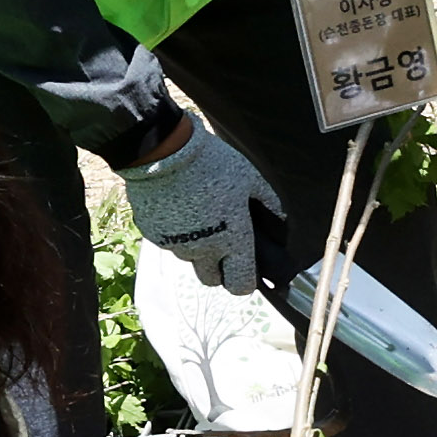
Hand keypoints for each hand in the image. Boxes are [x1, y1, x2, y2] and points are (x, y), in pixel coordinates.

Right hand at [114, 110, 283, 296]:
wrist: (165, 152)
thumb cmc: (213, 163)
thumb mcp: (250, 177)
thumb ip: (269, 201)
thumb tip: (282, 217)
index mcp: (232, 239)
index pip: (240, 285)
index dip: (244, 282)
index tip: (245, 271)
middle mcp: (204, 249)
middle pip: (212, 279)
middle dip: (219, 269)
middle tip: (223, 245)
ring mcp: (177, 244)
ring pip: (190, 260)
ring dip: (197, 249)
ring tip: (200, 219)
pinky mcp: (154, 235)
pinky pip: (170, 243)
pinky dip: (176, 234)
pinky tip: (180, 209)